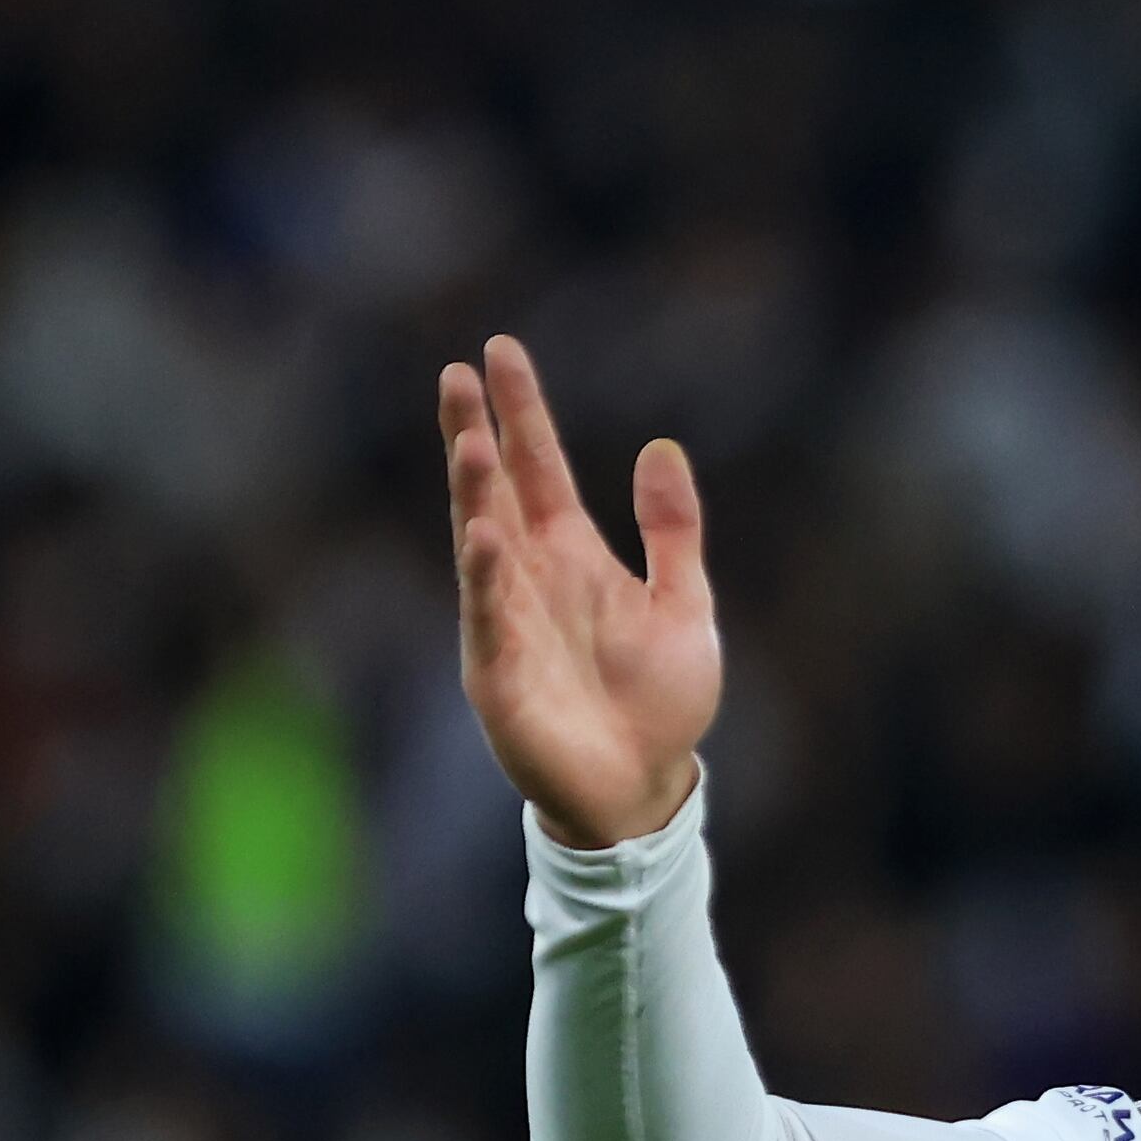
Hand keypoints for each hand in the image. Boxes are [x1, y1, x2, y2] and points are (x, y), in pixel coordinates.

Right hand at [439, 334, 718, 848]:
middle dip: (476, 433)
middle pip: (496, 490)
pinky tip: (485, 536)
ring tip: (468, 441)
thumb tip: (661, 447)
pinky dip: (486, 578)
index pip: (538, 467)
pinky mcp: (499, 675)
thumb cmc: (658, 702)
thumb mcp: (684, 605)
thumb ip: (672, 531)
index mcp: (572, 554)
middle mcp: (530, 576)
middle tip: (457, 373)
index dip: (521, 412)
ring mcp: (507, 621)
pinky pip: (489, 618)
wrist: (644, 788)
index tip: (500, 352)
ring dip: (473, 494)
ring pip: (482, 543)